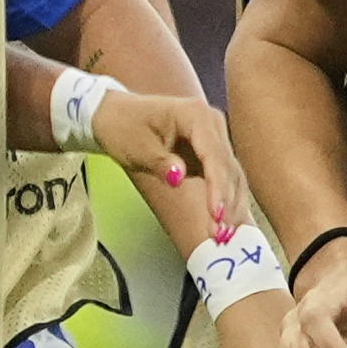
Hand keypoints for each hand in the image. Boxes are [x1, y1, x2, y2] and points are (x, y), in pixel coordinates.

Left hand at [92, 85, 245, 243]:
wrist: (115, 113)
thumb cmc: (122, 126)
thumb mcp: (135, 146)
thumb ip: (159, 162)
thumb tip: (179, 178)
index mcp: (196, 115)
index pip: (214, 155)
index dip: (217, 186)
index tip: (216, 214)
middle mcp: (213, 124)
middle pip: (227, 167)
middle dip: (226, 201)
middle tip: (221, 234)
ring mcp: (215, 136)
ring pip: (231, 174)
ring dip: (230, 205)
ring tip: (225, 234)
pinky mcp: (211, 151)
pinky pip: (224, 177)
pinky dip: (225, 199)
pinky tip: (226, 222)